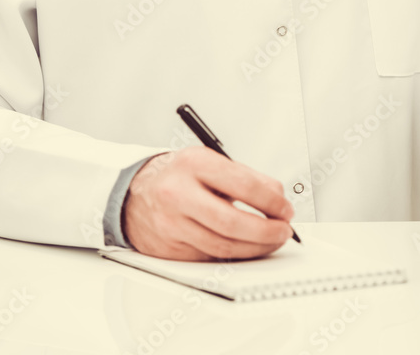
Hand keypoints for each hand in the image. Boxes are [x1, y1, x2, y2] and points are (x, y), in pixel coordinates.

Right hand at [122, 145, 294, 259]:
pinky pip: (210, 258)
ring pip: (223, 246)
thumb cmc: (177, 176)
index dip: (271, 201)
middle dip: (266, 231)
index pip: (243, 185)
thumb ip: (244, 176)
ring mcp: (172, 224)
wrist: (133, 194)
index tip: (285, 208)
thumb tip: (277, 196)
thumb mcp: (208, 161)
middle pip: (233, 222)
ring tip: (271, 240)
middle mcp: (179, 194)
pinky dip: (235, 256)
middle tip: (284, 230)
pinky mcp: (170, 249)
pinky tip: (247, 248)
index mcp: (194, 164)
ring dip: (255, 248)